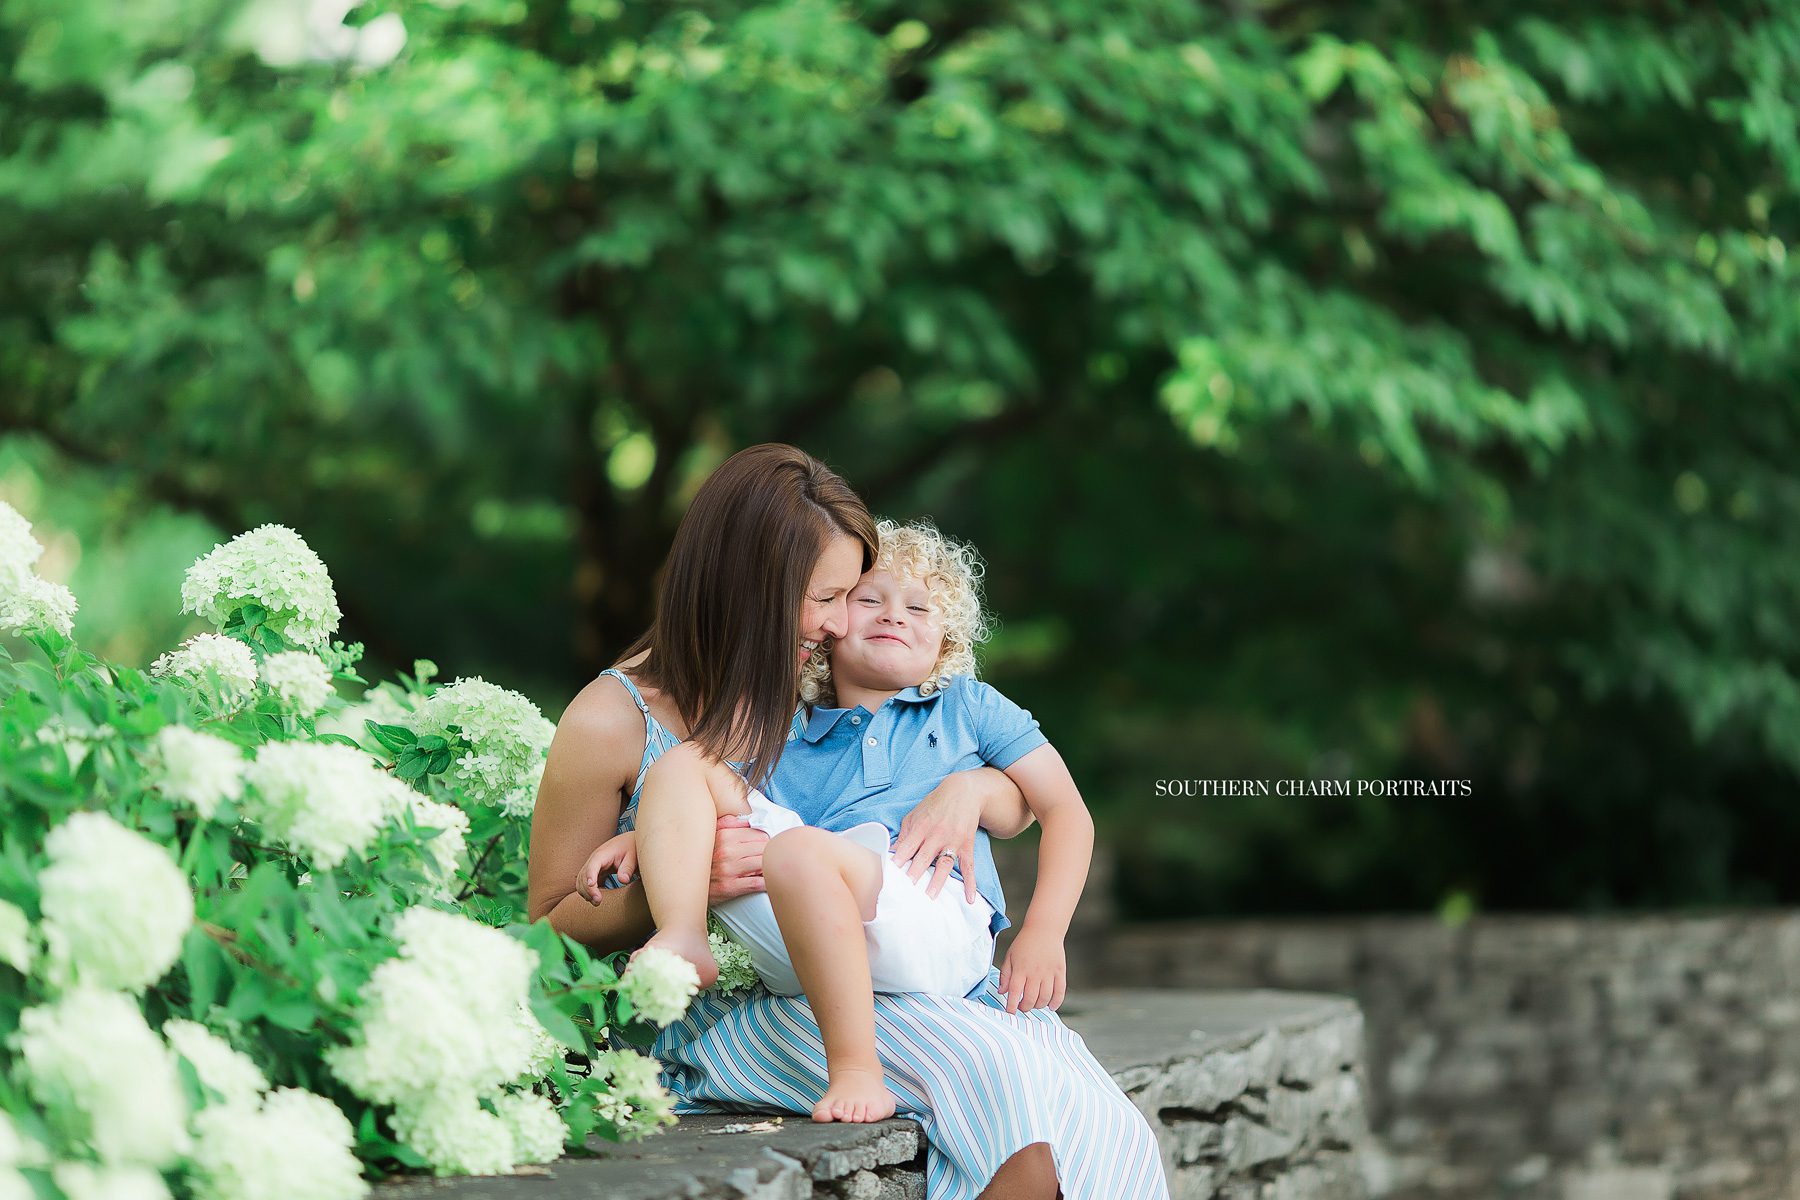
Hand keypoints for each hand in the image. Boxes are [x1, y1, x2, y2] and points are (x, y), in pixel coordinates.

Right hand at [576, 831, 637, 904]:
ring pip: (581, 880)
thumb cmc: (632, 848)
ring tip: (597, 902)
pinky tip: (598, 897)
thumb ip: (628, 868)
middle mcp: (594, 860)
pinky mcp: (595, 872)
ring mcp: (593, 866)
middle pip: (583, 875)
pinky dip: (588, 891)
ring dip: (586, 892)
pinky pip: (585, 883)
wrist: (629, 842)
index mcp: (603, 854)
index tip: (592, 885)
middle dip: (588, 889)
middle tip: (598, 901)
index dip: (590, 875)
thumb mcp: (633, 856)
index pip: (593, 865)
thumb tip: (623, 880)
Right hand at [709, 814, 767, 902]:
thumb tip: (749, 819)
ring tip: (763, 869)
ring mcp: (728, 870)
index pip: (759, 834)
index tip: (763, 846)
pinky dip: (765, 882)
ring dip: (767, 866)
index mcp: (724, 835)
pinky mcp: (730, 887)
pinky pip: (758, 883)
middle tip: (764, 858)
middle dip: (767, 853)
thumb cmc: (703, 857)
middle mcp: (726, 851)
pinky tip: (764, 881)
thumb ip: (729, 822)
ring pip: (763, 863)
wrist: (687, 883)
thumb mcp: (711, 833)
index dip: (764, 841)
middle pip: (764, 848)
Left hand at [893, 772, 980, 903]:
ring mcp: (953, 840)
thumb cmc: (935, 804)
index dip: (898, 860)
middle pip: (924, 857)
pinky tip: (969, 898)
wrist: (964, 792)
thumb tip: (892, 852)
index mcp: (921, 826)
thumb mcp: (915, 814)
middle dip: (915, 873)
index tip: (890, 874)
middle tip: (906, 890)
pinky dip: (970, 883)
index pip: (907, 847)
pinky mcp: (967, 845)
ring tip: (930, 897)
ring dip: (938, 881)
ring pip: (945, 863)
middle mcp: (937, 834)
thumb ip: (905, 834)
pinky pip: (968, 866)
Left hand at [998, 928, 1065, 1014]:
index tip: (1009, 1013)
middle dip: (1024, 1008)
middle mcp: (1035, 973)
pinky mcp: (1060, 972)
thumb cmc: (1025, 943)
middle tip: (1021, 1007)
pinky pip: (1060, 992)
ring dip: (1038, 1006)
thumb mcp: (1010, 956)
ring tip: (1034, 1004)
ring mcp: (1049, 973)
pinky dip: (1056, 1002)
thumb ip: (1005, 975)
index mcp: (1020, 969)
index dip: (1011, 1006)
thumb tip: (1002, 992)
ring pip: (1044, 998)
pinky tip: (1051, 1006)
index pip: (1015, 993)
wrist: (1044, 929)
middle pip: (1030, 999)